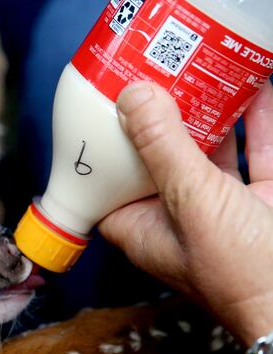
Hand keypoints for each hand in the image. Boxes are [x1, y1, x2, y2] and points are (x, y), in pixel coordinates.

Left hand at [98, 81, 272, 351]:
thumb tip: (130, 97)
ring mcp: (221, 212)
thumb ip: (163, 148)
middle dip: (163, 120)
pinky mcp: (261, 204)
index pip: (108, 184)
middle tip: (160, 77)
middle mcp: (176, 220)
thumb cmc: (240, 272)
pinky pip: (255, 157)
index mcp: (141, 228)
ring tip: (205, 74)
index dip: (105, 148)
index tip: (107, 109)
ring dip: (211, 116)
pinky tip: (257, 93)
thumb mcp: (191, 199)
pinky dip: (255, 127)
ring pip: (210, 154)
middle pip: (160, 161)